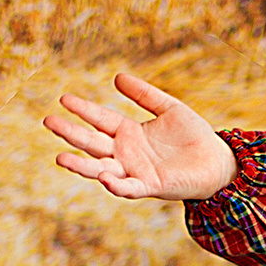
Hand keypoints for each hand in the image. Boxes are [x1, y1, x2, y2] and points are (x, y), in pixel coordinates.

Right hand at [44, 72, 235, 202]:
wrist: (217, 161)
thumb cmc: (193, 136)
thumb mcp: (169, 108)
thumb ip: (144, 95)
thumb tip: (117, 77)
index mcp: (129, 133)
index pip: (99, 119)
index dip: (83, 110)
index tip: (63, 99)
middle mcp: (127, 153)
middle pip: (93, 143)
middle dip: (71, 133)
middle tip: (48, 121)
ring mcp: (136, 171)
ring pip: (102, 168)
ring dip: (82, 165)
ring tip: (60, 157)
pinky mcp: (151, 186)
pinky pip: (129, 188)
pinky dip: (116, 185)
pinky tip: (104, 177)